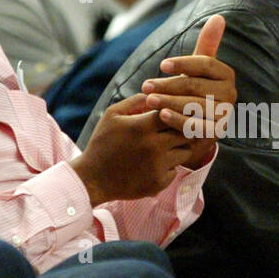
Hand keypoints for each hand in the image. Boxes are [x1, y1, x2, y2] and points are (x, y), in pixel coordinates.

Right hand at [71, 94, 194, 204]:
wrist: (92, 179)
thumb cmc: (102, 143)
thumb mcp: (112, 115)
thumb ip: (136, 101)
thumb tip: (157, 94)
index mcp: (142, 126)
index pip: (175, 112)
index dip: (175, 112)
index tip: (172, 114)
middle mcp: (154, 146)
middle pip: (186, 132)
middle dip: (181, 129)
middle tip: (173, 130)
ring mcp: (158, 166)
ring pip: (186, 151)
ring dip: (179, 148)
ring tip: (164, 147)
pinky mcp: (159, 183)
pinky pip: (176, 170)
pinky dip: (169, 167)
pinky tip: (155, 165)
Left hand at [141, 14, 237, 168]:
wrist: (199, 123)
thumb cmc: (194, 89)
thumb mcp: (197, 67)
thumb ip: (207, 44)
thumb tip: (218, 16)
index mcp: (226, 74)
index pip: (205, 64)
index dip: (183, 64)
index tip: (162, 65)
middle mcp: (230, 94)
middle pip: (196, 86)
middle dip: (168, 85)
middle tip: (146, 86)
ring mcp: (225, 114)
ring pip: (194, 106)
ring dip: (169, 102)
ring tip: (149, 100)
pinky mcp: (217, 133)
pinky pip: (197, 126)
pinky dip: (179, 121)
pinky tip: (162, 115)